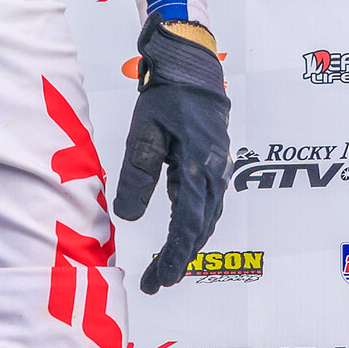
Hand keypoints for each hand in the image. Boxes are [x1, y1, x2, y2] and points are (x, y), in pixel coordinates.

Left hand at [113, 19, 230, 294]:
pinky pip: (209, 203)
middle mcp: (214, 173)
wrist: (193, 65)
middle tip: (156, 282)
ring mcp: (218, 167)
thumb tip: (130, 218)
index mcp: (198, 168)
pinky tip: (183, 232)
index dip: (174, 258)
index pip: (187, 227)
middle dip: (179, 259)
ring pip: (207, 218)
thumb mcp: (145, 133)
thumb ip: (139, 175)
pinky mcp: (214, 162)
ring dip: (189, 245)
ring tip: (167, 266)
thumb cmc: (168, 94)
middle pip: (200, 229)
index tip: (159, 282)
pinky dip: (196, 225)